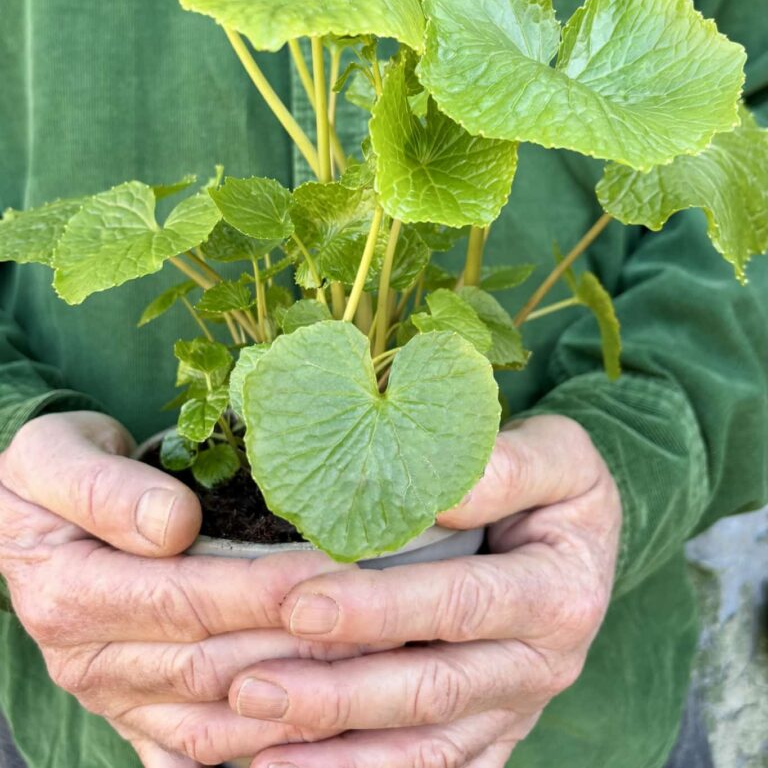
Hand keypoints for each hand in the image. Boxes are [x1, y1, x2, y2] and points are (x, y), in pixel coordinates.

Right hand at [0, 411, 359, 766]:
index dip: (255, 592)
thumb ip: (105, 489)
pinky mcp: (137, 716)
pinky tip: (322, 726)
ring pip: (214, 720)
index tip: (324, 571)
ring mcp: (114, 698)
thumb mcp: (57, 456)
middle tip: (375, 618)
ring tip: (368, 667)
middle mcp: (88, 662)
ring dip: (295, 702)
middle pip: (208, 666)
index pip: (179, 601)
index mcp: (68, 594)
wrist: (33, 514)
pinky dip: (261, 745)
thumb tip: (172, 527)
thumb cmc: (57, 471)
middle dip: (295, 646)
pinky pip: (200, 749)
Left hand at [229, 414, 621, 767]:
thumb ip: (505, 467)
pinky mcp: (492, 738)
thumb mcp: (558, 456)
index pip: (457, 604)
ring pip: (423, 748)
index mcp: (558, 594)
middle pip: (431, 690)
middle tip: (248, 684)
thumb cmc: (560, 488)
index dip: (379, 609)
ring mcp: (513, 711)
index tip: (298, 605)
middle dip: (336, 692)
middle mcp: (540, 667)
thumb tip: (435, 487)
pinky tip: (288, 764)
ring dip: (335, 748)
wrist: (588, 541)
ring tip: (254, 728)